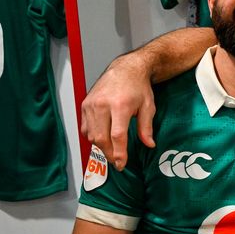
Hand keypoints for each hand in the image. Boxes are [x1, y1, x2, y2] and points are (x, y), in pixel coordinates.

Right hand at [80, 55, 155, 169]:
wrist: (126, 69)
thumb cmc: (138, 86)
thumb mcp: (148, 106)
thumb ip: (146, 128)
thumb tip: (149, 144)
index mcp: (120, 105)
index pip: (117, 136)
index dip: (119, 153)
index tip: (122, 164)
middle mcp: (102, 104)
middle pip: (101, 138)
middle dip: (109, 154)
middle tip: (117, 162)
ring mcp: (91, 104)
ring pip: (91, 135)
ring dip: (101, 147)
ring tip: (112, 151)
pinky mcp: (85, 104)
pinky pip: (85, 127)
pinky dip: (92, 136)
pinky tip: (102, 139)